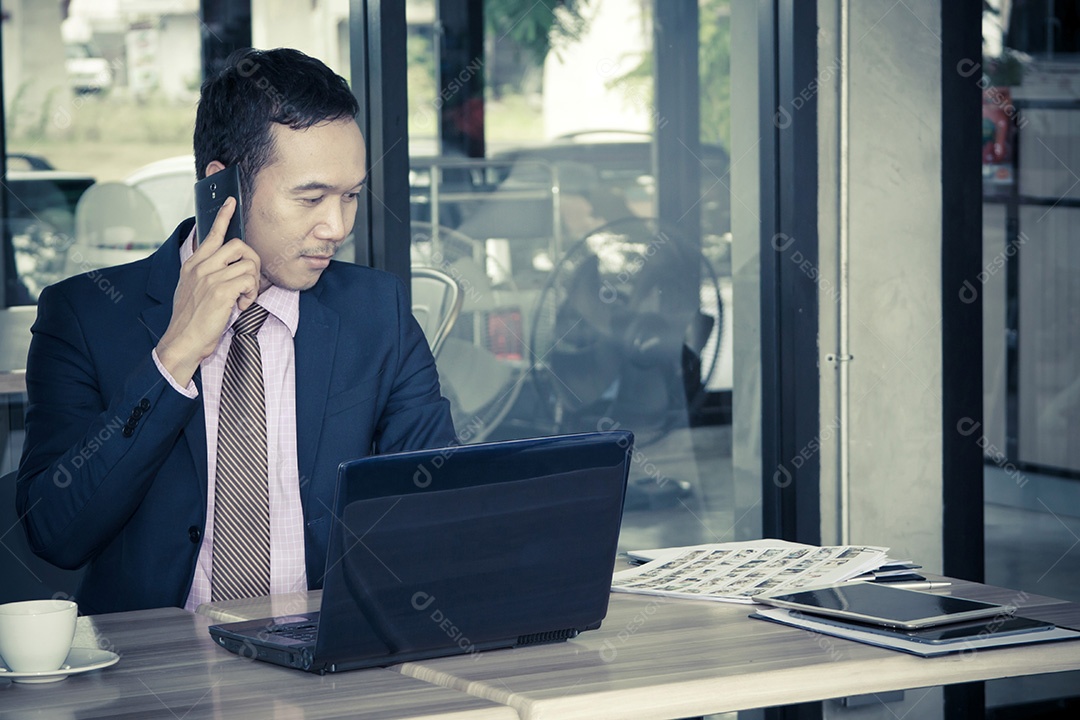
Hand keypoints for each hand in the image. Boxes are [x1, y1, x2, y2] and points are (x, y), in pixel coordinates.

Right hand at [156, 198, 261, 384]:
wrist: (183, 340)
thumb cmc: (192, 319)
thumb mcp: (192, 289)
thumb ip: (205, 273)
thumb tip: (227, 267)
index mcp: (193, 264)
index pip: (211, 234)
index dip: (224, 217)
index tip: (232, 201)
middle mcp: (201, 267)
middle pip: (239, 246)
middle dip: (253, 262)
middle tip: (249, 281)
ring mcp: (210, 277)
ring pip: (249, 264)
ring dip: (253, 284)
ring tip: (243, 298)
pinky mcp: (221, 290)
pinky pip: (249, 280)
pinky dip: (251, 294)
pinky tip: (241, 305)